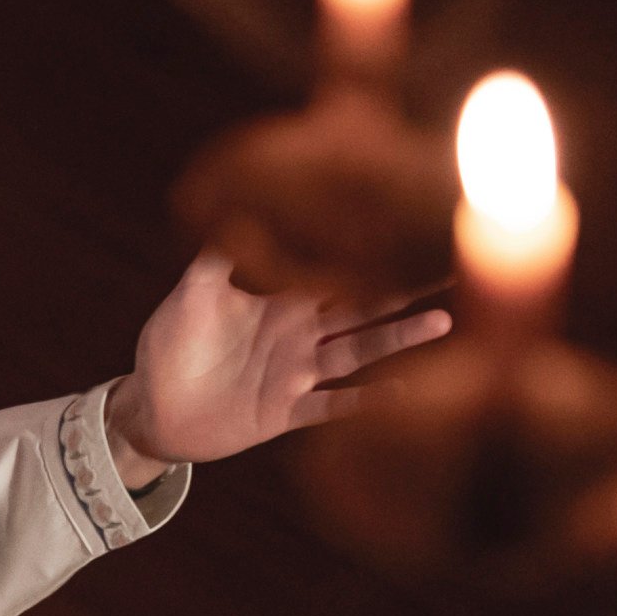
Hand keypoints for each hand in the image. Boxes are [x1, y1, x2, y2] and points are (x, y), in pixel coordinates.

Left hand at [105, 249, 450, 475]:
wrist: (152, 408)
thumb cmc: (169, 345)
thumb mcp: (189, 295)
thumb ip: (215, 258)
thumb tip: (233, 203)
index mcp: (280, 299)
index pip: (336, 269)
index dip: (372, 251)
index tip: (415, 226)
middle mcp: (300, 333)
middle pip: (365, 307)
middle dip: (410, 287)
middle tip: (465, 268)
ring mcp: (297, 373)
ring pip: (359, 352)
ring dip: (399, 338)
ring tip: (445, 321)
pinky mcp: (286, 412)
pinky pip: (331, 406)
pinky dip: (363, 401)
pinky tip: (402, 392)